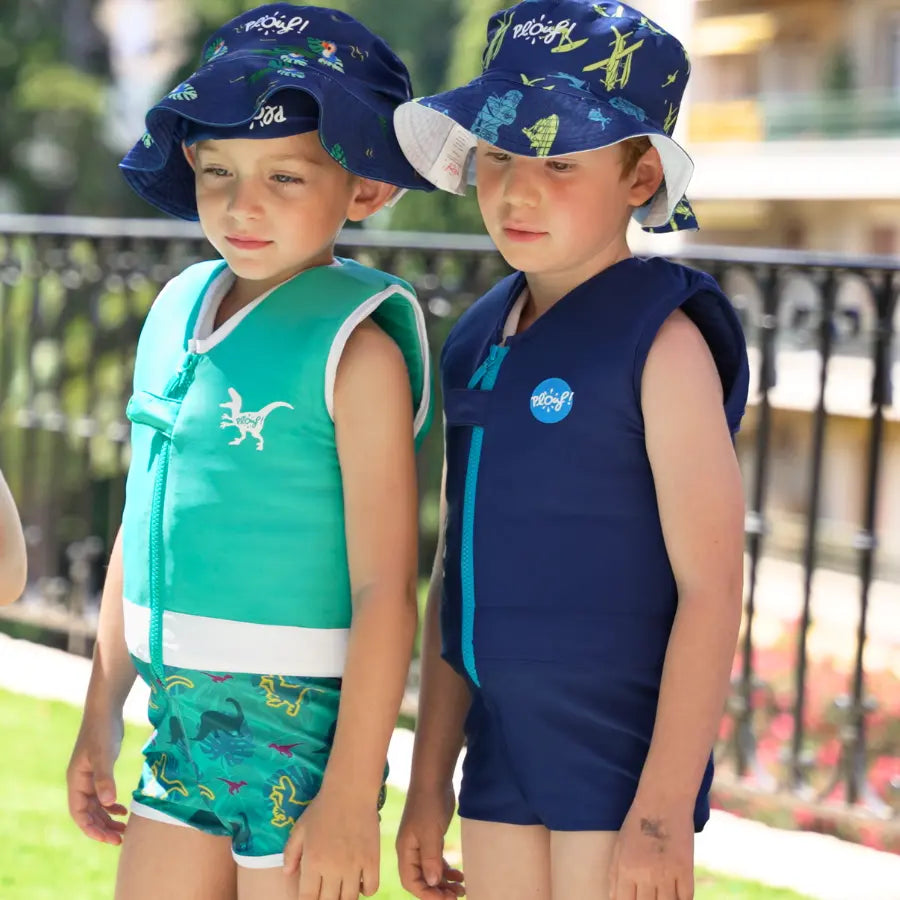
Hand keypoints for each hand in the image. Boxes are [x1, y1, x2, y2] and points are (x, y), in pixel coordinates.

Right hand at [66, 710, 127, 843]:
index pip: (80, 813)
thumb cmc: (103, 732)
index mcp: (76, 781)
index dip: (92, 829)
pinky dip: (111, 805)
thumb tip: (109, 803)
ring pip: (97, 806)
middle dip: (102, 828)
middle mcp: (80, 782)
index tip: (108, 839)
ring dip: (108, 819)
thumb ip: (105, 778)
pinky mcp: (101, 771)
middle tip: (120, 839)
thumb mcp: (104, 755)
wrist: (105, 711)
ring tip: (124, 830)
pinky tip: (123, 809)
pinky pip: (103, 795)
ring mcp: (90, 777)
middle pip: (89, 813)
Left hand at [283, 785, 380, 899]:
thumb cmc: (322, 808)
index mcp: (313, 862)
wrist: (350, 790)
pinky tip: (360, 882)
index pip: (308, 899)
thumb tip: (287, 874)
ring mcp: (355, 865)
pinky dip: (365, 890)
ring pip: (350, 899)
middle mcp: (333, 868)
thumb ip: (290, 853)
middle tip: (326, 892)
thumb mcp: (300, 828)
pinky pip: (371, 888)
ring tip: (341, 889)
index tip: (310, 897)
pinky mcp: (372, 859)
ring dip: (344, 898)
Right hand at [396, 783, 464, 898]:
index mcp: (406, 851)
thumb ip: (430, 859)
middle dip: (438, 892)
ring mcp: (422, 844)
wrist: (434, 779)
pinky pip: (438, 861)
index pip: (411, 882)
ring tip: (462, 889)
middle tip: (457, 897)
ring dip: (445, 883)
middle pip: (422, 880)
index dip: (427, 895)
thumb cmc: (428, 803)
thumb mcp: (430, 832)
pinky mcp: (432, 838)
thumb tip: (431, 884)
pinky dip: (448, 870)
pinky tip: (460, 874)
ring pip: (431, 872)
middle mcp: (412, 850)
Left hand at [609, 801, 693, 899]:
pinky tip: (678, 896)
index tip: (635, 899)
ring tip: (662, 896)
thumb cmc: (637, 823)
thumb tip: (614, 899)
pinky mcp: (685, 869)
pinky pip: (686, 898)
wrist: (663, 801)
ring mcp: (667, 873)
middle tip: (649, 895)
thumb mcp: (619, 846)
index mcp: (625, 869)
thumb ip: (615, 875)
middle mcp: (645, 875)